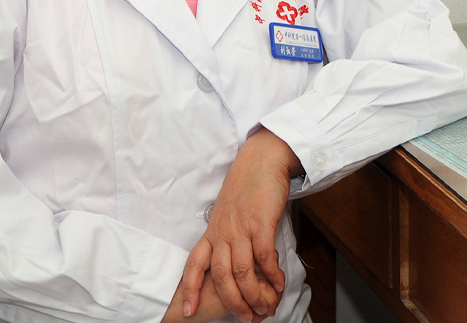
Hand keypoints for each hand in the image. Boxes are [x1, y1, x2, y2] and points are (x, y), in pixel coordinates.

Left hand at [182, 129, 301, 320]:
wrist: (261, 160)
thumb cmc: (246, 186)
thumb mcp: (228, 212)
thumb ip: (227, 234)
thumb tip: (233, 260)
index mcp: (213, 229)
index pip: (194, 263)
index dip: (189, 288)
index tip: (188, 310)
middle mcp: (223, 231)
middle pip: (221, 276)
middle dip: (232, 303)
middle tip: (245, 317)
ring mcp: (241, 227)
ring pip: (242, 272)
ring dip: (254, 295)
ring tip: (265, 306)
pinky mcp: (261, 223)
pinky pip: (264, 258)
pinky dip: (271, 276)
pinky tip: (279, 283)